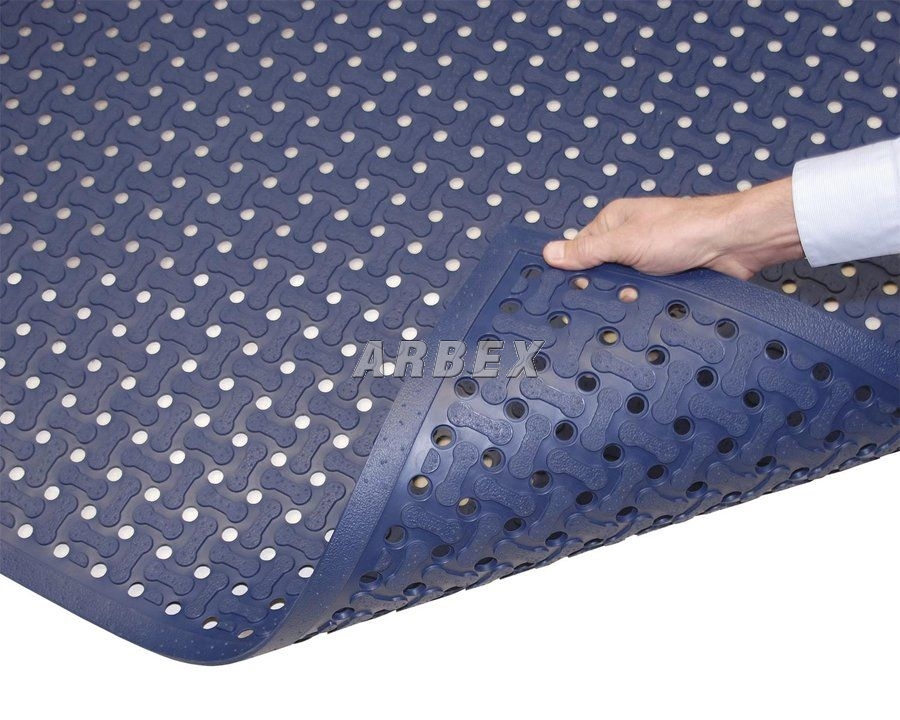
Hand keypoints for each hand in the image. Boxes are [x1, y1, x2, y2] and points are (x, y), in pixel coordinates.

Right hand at [542, 178, 803, 279]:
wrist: (735, 244)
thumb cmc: (684, 230)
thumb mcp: (625, 242)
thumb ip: (587, 251)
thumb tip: (549, 252)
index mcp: (614, 221)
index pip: (580, 249)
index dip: (575, 272)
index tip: (569, 293)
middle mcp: (630, 238)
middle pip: (601, 271)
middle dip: (603, 289)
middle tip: (606, 300)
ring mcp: (650, 258)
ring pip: (624, 286)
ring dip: (628, 298)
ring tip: (633, 303)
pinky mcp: (668, 276)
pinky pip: (647, 295)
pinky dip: (647, 302)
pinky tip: (648, 308)